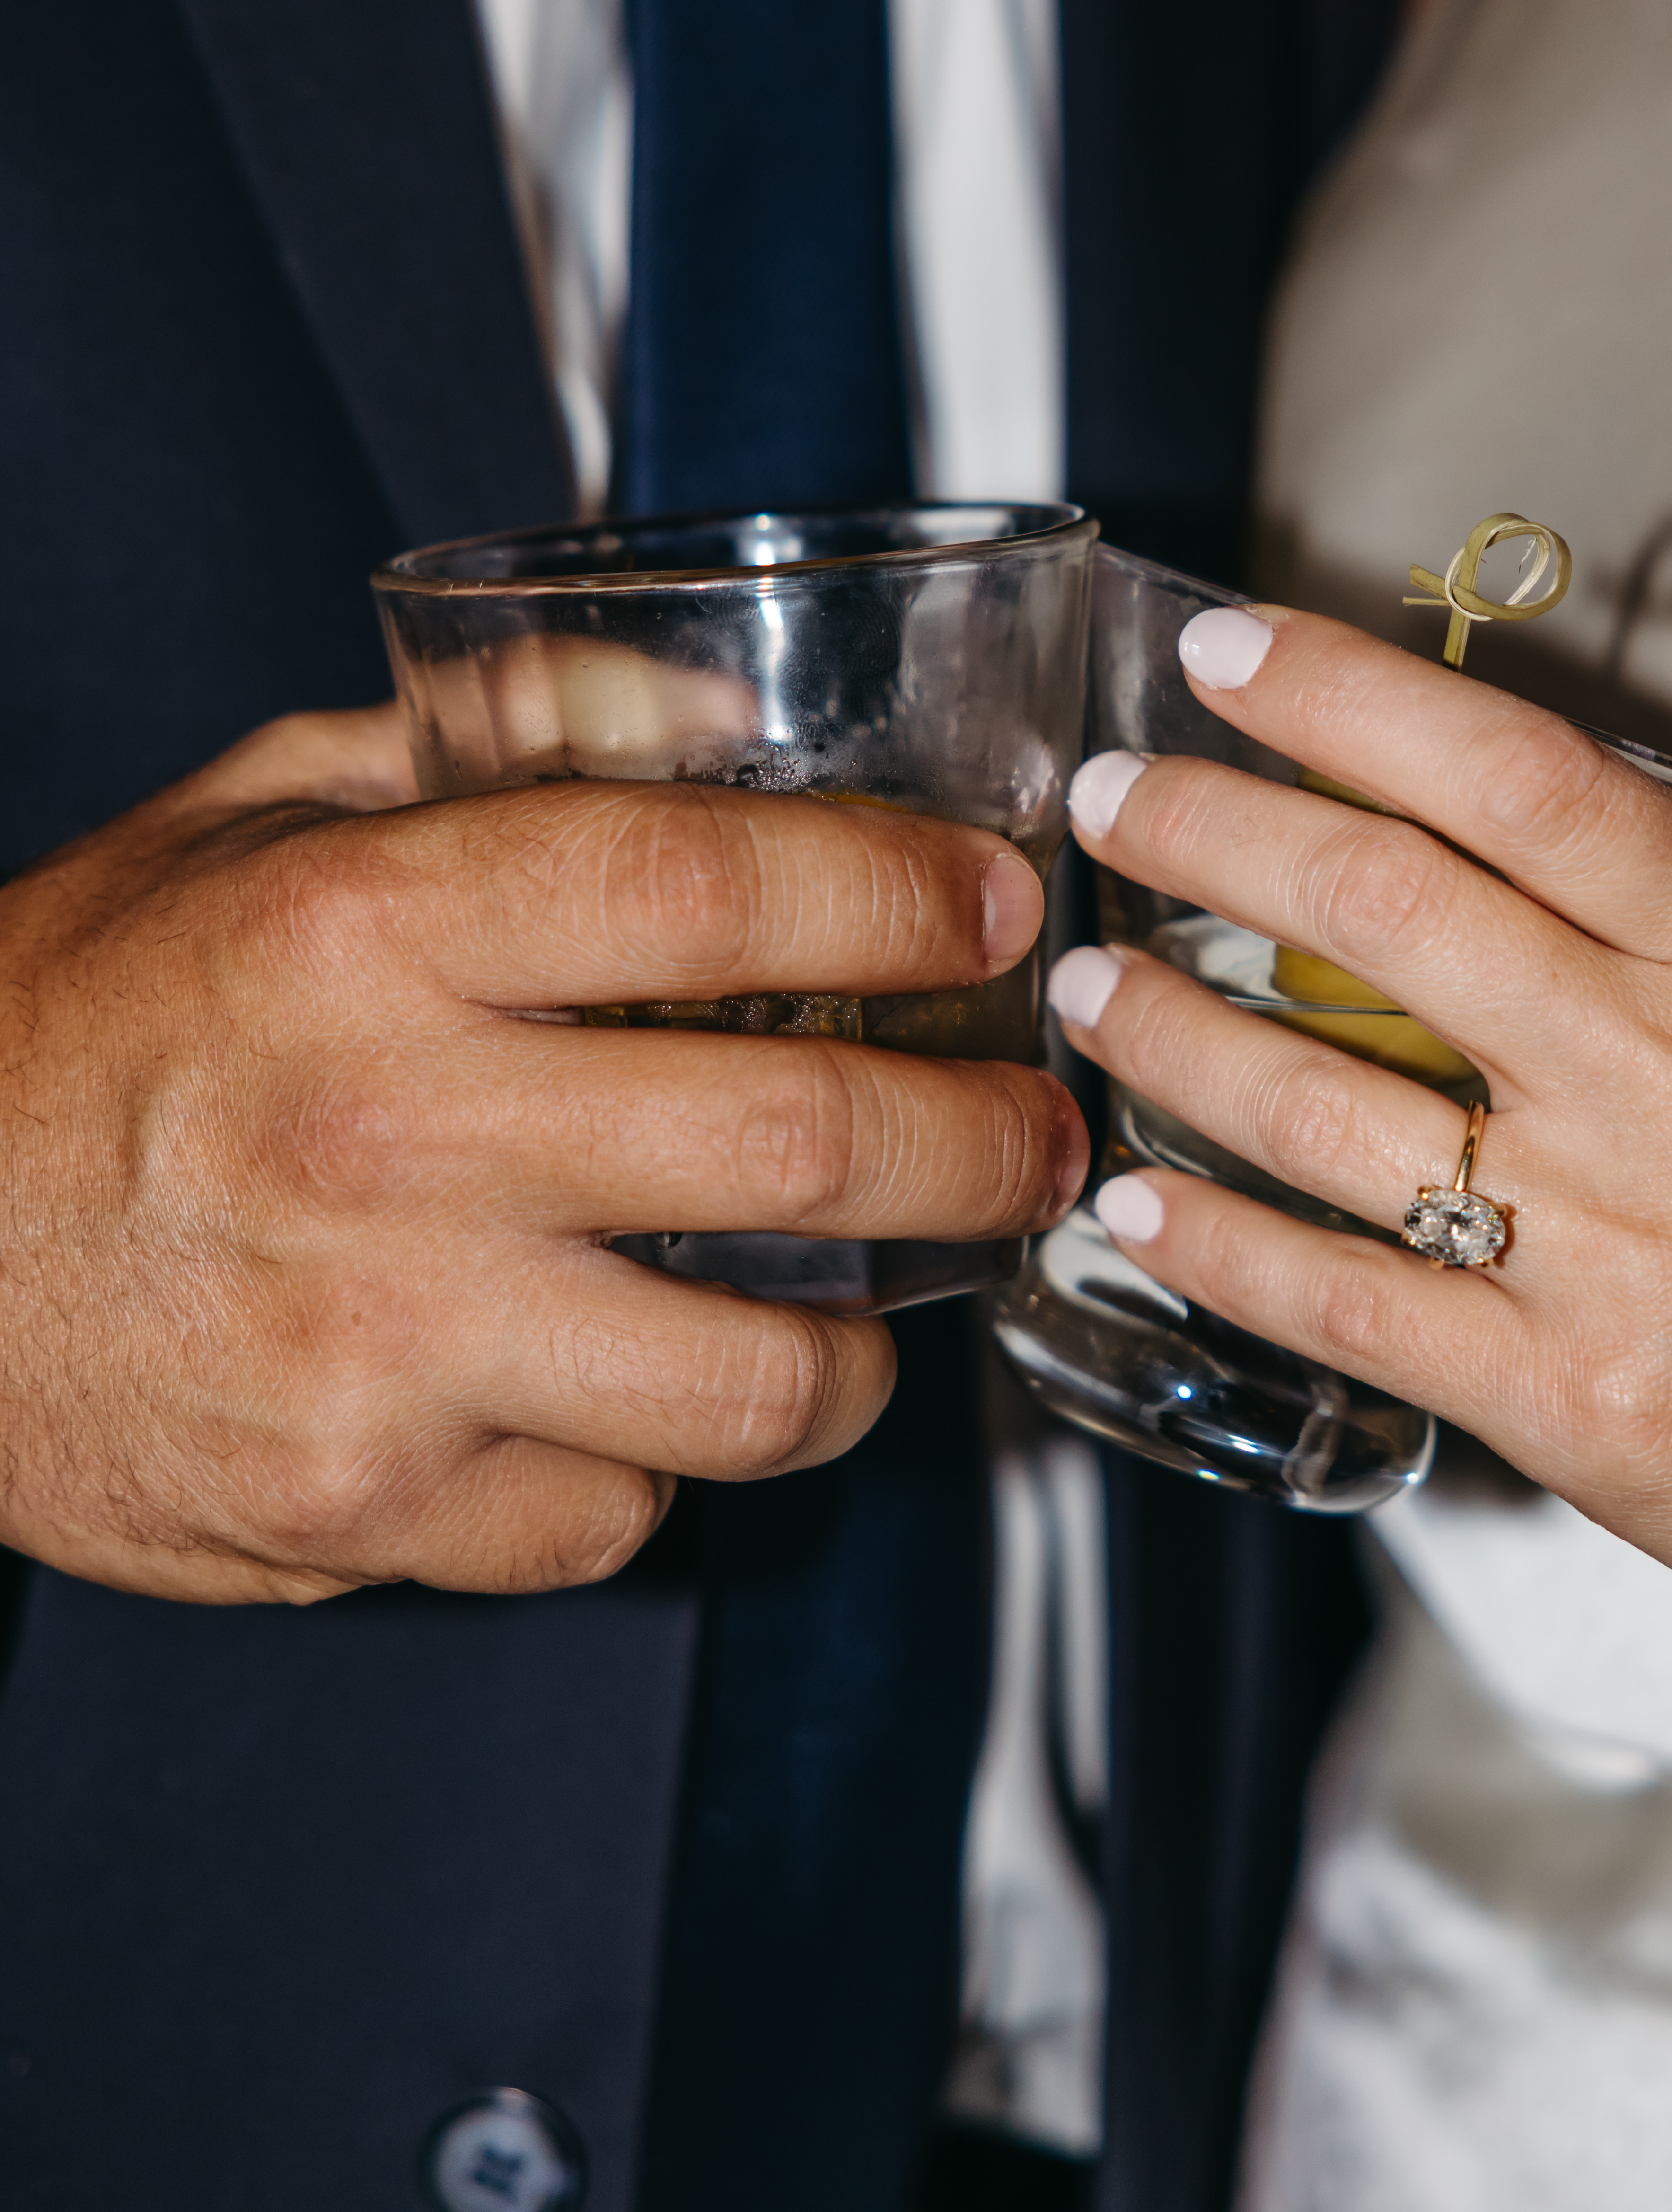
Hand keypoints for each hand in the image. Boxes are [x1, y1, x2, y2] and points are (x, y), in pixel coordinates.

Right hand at [0, 707, 1081, 1605]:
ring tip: (890, 1300)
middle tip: (1037, 1129)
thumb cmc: (87, 1017)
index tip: (995, 905)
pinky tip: (650, 1393)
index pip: (706, 888)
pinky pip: (619, 1509)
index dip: (896, 893)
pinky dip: (665, 1460)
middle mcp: (385, 1138)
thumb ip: (502, 737)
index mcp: (361, 934)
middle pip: (796, 1145)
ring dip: (871, 1348)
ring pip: (755, 1381)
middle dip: (983, 1141)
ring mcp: (380, 1347)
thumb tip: (725, 702)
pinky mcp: (364, 1507)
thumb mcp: (260, 812)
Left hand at [1047, 601, 1671, 1763]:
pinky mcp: (1578, 1404)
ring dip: (1173, 1029)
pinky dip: (1216, 1240)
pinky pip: (1344, 1297)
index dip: (1350, 700)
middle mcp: (1669, 1078)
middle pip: (1379, 908)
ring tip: (1089, 984)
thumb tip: (1548, 844)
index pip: (1514, 776)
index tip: (1233, 657)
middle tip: (1110, 799)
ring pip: (1322, 1101)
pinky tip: (1134, 1201)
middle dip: (1208, 832)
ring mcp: (1614, 1243)